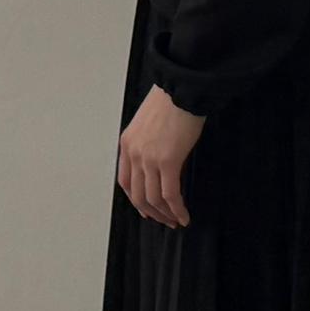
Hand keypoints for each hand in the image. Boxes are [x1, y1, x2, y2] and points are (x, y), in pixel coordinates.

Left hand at [116, 87, 203, 229]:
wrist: (182, 90)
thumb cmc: (170, 102)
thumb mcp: (148, 124)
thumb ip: (147, 145)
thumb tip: (159, 165)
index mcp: (127, 144)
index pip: (125, 181)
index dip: (136, 199)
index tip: (146, 209)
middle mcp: (133, 153)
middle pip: (137, 195)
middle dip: (152, 212)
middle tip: (165, 220)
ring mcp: (149, 158)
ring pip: (153, 198)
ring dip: (166, 214)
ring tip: (176, 220)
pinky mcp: (168, 161)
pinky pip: (170, 194)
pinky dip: (177, 209)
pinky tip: (184, 215)